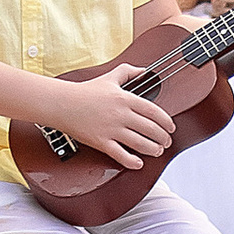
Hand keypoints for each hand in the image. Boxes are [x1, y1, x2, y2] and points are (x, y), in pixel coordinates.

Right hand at [42, 72, 174, 166]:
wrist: (62, 103)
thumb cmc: (85, 91)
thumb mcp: (109, 77)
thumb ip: (128, 71)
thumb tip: (144, 71)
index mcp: (125, 98)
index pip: (154, 111)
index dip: (166, 122)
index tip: (171, 127)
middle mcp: (121, 114)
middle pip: (150, 129)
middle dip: (163, 138)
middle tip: (166, 142)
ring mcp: (111, 129)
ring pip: (140, 143)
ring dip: (153, 149)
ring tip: (157, 151)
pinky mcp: (101, 142)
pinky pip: (121, 155)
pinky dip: (132, 161)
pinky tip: (138, 163)